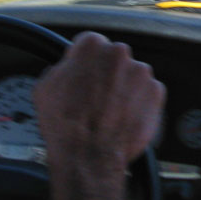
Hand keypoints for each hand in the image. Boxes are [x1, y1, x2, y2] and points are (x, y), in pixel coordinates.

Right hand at [34, 32, 165, 174]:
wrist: (89, 156)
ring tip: (109, 110)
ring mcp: (141, 73)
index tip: (83, 73)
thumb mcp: (45, 88)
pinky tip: (123, 116)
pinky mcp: (156, 92)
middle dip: (106, 74)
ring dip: (123, 87)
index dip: (84, 62)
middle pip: (113, 58)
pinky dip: (138, 102)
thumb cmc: (66, 125)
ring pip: (131, 75)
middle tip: (95, 97)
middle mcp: (119, 54)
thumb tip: (66, 68)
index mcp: (92, 46)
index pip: (90, 44)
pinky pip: (147, 93)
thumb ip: (61, 69)